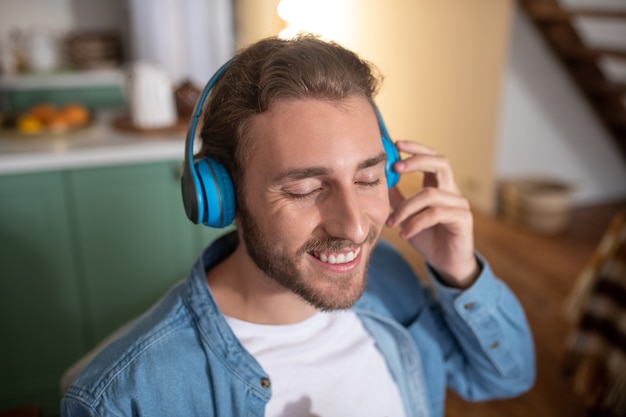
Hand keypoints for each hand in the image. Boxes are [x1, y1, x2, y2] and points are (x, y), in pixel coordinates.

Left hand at [386, 141, 478, 287]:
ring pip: (430, 194)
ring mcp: (459, 204)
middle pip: (441, 163)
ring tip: (391, 223)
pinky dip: (415, 223)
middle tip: (396, 167)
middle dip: (417, 161)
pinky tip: (404, 233)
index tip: (397, 143)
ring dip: (405, 208)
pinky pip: (435, 214)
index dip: (416, 149)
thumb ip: (398, 199)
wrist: (447, 264)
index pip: (432, 158)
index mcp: (439, 186)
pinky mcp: (462, 219)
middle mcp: (452, 191)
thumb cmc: (429, 238)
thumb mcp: (407, 216)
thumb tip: (380, 182)